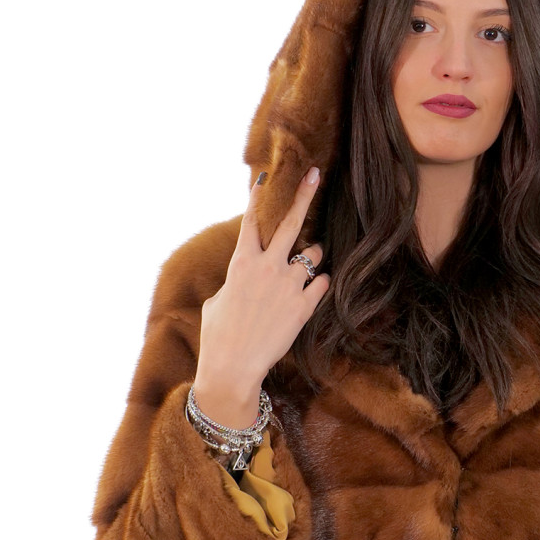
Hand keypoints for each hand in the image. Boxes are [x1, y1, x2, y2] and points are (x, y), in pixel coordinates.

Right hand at [196, 167, 332, 405]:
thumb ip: (235, 282)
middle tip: (316, 174)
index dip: (257, 198)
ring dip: (311, 256)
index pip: (251, 221)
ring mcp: (289, 285)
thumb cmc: (218, 335)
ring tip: (306, 264)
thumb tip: (242, 280)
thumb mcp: (217, 301)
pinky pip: (322, 283)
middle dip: (304, 195)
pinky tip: (314, 289)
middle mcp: (268, 267)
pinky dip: (320, 283)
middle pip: (291, 223)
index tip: (266, 178)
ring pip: (313, 255)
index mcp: (241, 262)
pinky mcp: (305, 306)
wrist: (233, 365)